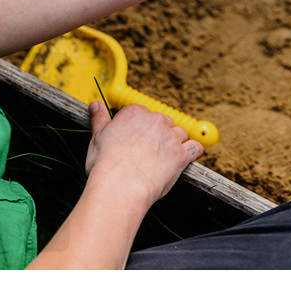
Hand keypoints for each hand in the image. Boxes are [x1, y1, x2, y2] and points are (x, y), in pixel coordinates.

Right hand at [85, 101, 201, 207]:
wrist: (119, 186)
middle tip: (149, 152)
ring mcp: (170, 137)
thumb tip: (95, 104)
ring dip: (176, 143)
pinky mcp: (181, 154)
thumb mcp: (97, 138)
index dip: (140, 129)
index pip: (143, 114)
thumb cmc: (105, 164)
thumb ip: (99, 119)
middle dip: (159, 135)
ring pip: (180, 133)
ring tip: (165, 157)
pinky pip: (195, 148)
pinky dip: (193, 152)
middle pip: (164, 122)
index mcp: (134, 113)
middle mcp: (155, 121)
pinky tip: (187, 157)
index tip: (136, 141)